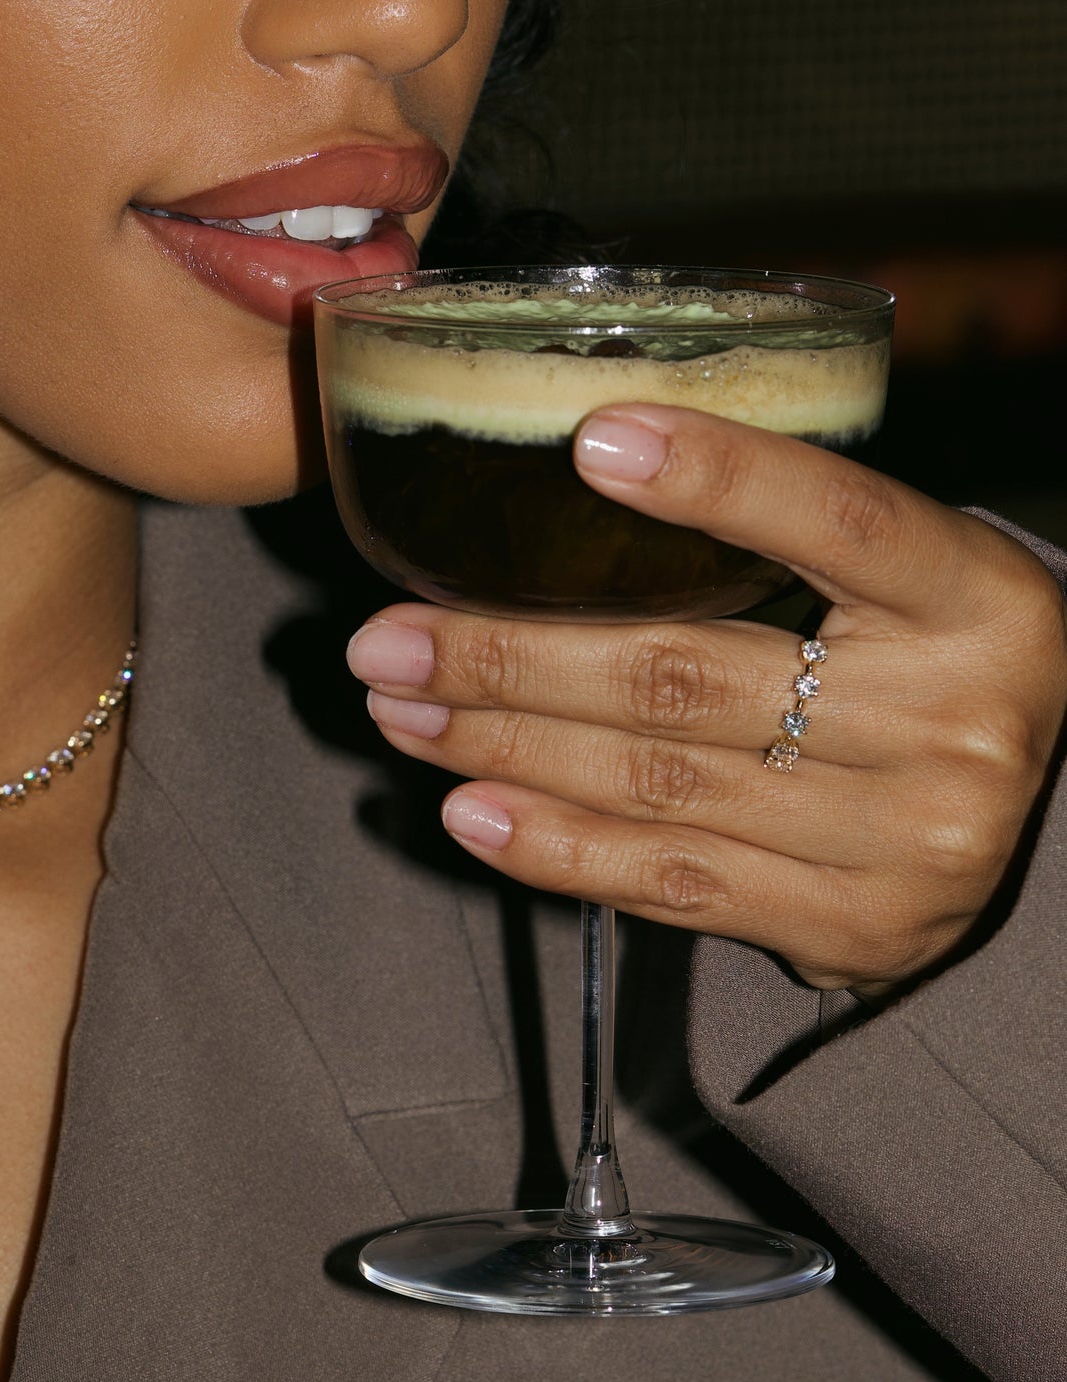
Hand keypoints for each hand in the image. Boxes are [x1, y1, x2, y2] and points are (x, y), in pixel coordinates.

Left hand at [346, 403, 1066, 994]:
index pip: (842, 522)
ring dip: (505, 746)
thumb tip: (583, 472)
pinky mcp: (849, 927)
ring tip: (406, 710)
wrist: (1037, 839)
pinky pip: (670, 884)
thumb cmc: (933, 678)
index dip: (718, 480)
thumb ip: (791, 542)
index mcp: (979, 601)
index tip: (587, 441)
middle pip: (691, 678)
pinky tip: (472, 808)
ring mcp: (902, 840)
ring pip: (658, 785)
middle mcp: (949, 723)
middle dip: (513, 656)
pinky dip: (555, 847)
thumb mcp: (910, 588)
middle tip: (392, 636)